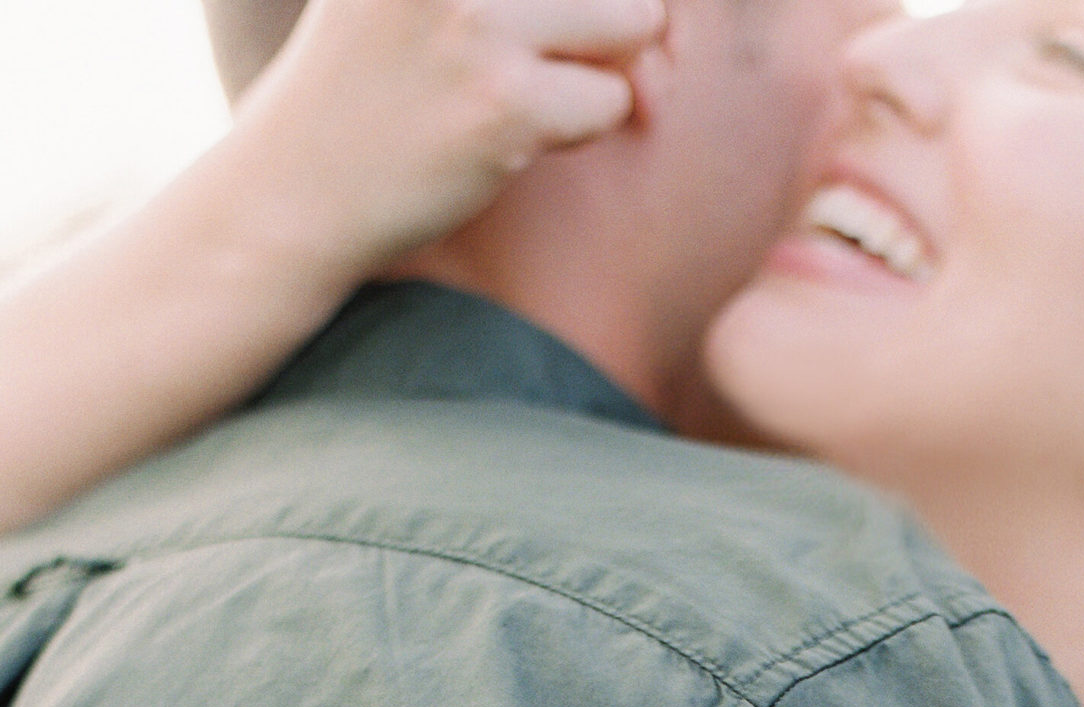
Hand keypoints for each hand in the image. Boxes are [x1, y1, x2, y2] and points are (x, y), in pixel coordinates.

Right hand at [232, 0, 665, 279]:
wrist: (295, 185)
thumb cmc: (368, 79)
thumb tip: (660, 9)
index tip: (565, 29)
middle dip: (614, 12)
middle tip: (558, 53)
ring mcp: (477, 19)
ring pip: (634, 19)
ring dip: (603, 63)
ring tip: (528, 86)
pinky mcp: (502, 104)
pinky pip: (609, 101)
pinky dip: (581, 125)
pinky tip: (513, 133)